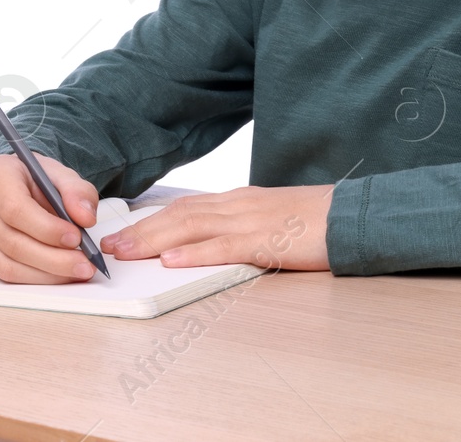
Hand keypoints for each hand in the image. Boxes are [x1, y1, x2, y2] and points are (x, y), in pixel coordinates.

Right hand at [0, 152, 101, 283]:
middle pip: (11, 241)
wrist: (14, 185)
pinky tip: (56, 274)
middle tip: (84, 265)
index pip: (14, 208)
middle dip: (53, 258)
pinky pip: (2, 274)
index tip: (76, 238)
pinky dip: (33, 279)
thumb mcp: (60, 175)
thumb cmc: (35, 180)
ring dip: (45, 274)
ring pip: (6, 264)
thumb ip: (77, 192)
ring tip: (76, 272)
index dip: (46, 228)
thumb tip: (86, 218)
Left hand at [98, 184, 334, 270]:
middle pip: (179, 215)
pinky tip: (172, 260)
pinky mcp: (268, 241)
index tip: (122, 230)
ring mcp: (252, 221)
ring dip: (153, 240)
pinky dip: (195, 253)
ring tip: (124, 252)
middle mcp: (238, 205)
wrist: (353, 214)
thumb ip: (240, 228)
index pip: (185, 206)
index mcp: (239, 201)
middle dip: (140, 230)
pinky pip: (225, 247)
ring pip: (192, 227)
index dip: (150, 219)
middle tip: (107, 245)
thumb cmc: (316, 220)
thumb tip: (210, 243)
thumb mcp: (270, 219)